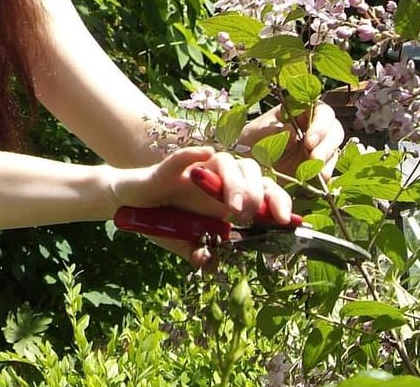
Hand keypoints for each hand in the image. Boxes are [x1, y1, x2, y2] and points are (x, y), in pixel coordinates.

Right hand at [108, 146, 292, 268]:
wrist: (130, 207)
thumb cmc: (163, 221)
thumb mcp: (186, 243)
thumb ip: (200, 252)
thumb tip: (210, 264)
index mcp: (228, 199)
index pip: (263, 193)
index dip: (279, 202)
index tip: (289, 221)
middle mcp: (218, 181)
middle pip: (250, 172)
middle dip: (256, 193)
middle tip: (249, 216)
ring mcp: (196, 171)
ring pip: (225, 162)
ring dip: (234, 182)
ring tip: (232, 208)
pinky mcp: (169, 167)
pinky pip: (185, 156)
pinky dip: (194, 154)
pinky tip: (203, 155)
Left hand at [240, 101, 344, 179]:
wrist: (246, 168)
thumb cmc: (249, 143)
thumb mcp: (256, 133)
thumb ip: (274, 130)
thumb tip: (293, 132)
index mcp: (300, 112)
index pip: (321, 111)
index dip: (320, 124)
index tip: (309, 140)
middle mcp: (313, 128)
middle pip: (334, 130)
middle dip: (327, 144)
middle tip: (314, 158)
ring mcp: (318, 148)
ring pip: (334, 150)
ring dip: (327, 161)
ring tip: (316, 173)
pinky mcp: (318, 168)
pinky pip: (329, 170)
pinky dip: (324, 177)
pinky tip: (315, 182)